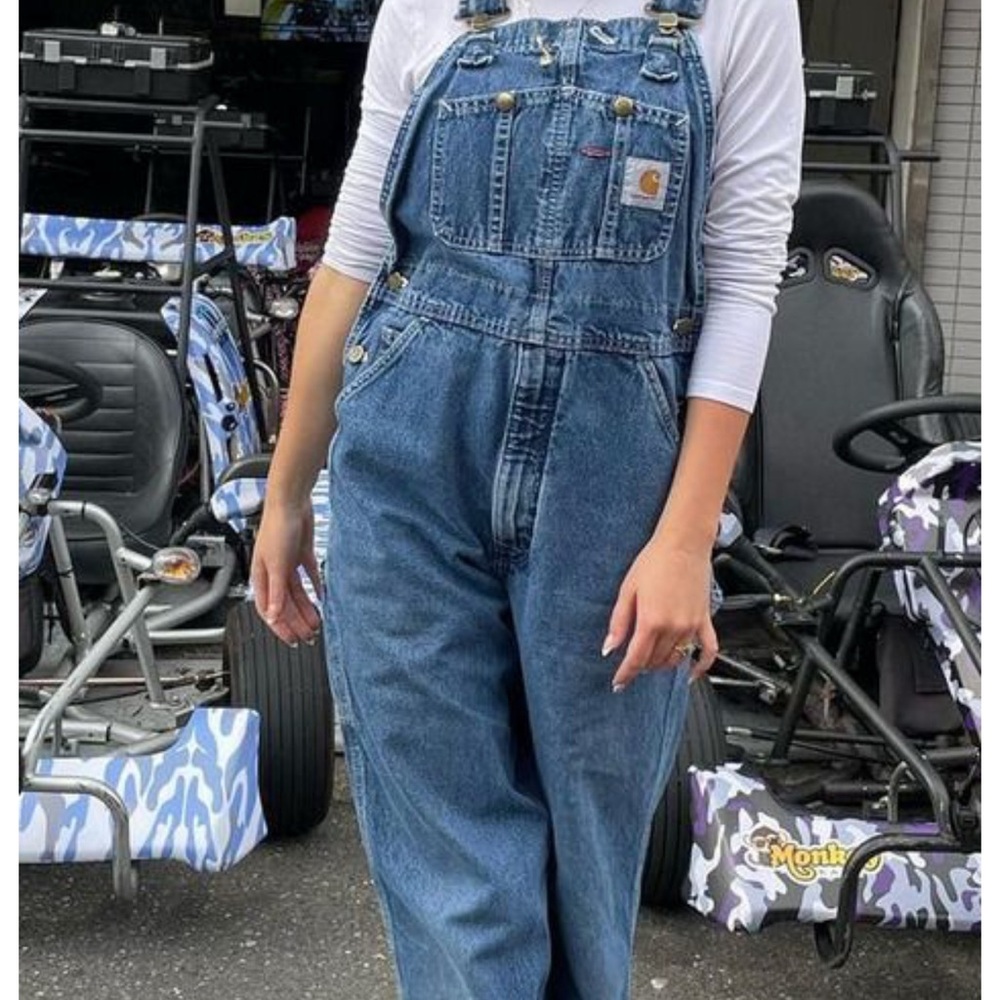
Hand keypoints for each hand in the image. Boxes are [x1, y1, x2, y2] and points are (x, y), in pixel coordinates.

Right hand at [250, 499, 322, 646]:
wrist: (292, 502)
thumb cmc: (276, 528)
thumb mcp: (276, 565)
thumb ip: (276, 592)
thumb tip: (272, 616)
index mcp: (262, 577)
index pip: (270, 610)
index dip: (280, 627)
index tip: (292, 640)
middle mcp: (274, 572)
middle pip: (285, 604)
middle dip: (296, 622)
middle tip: (309, 636)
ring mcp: (289, 563)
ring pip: (298, 593)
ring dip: (307, 609)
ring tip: (317, 623)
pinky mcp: (303, 553)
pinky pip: (310, 576)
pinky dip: (315, 587)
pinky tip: (322, 597)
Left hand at [603, 537, 718, 692]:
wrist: (684, 543)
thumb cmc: (654, 561)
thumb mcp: (627, 590)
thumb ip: (619, 622)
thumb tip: (609, 647)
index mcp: (651, 621)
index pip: (636, 659)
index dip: (626, 674)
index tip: (619, 683)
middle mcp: (673, 628)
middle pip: (655, 661)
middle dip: (641, 666)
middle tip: (632, 662)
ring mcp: (692, 626)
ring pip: (676, 659)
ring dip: (662, 664)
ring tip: (652, 660)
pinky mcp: (705, 620)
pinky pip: (708, 650)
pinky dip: (700, 666)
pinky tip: (691, 674)